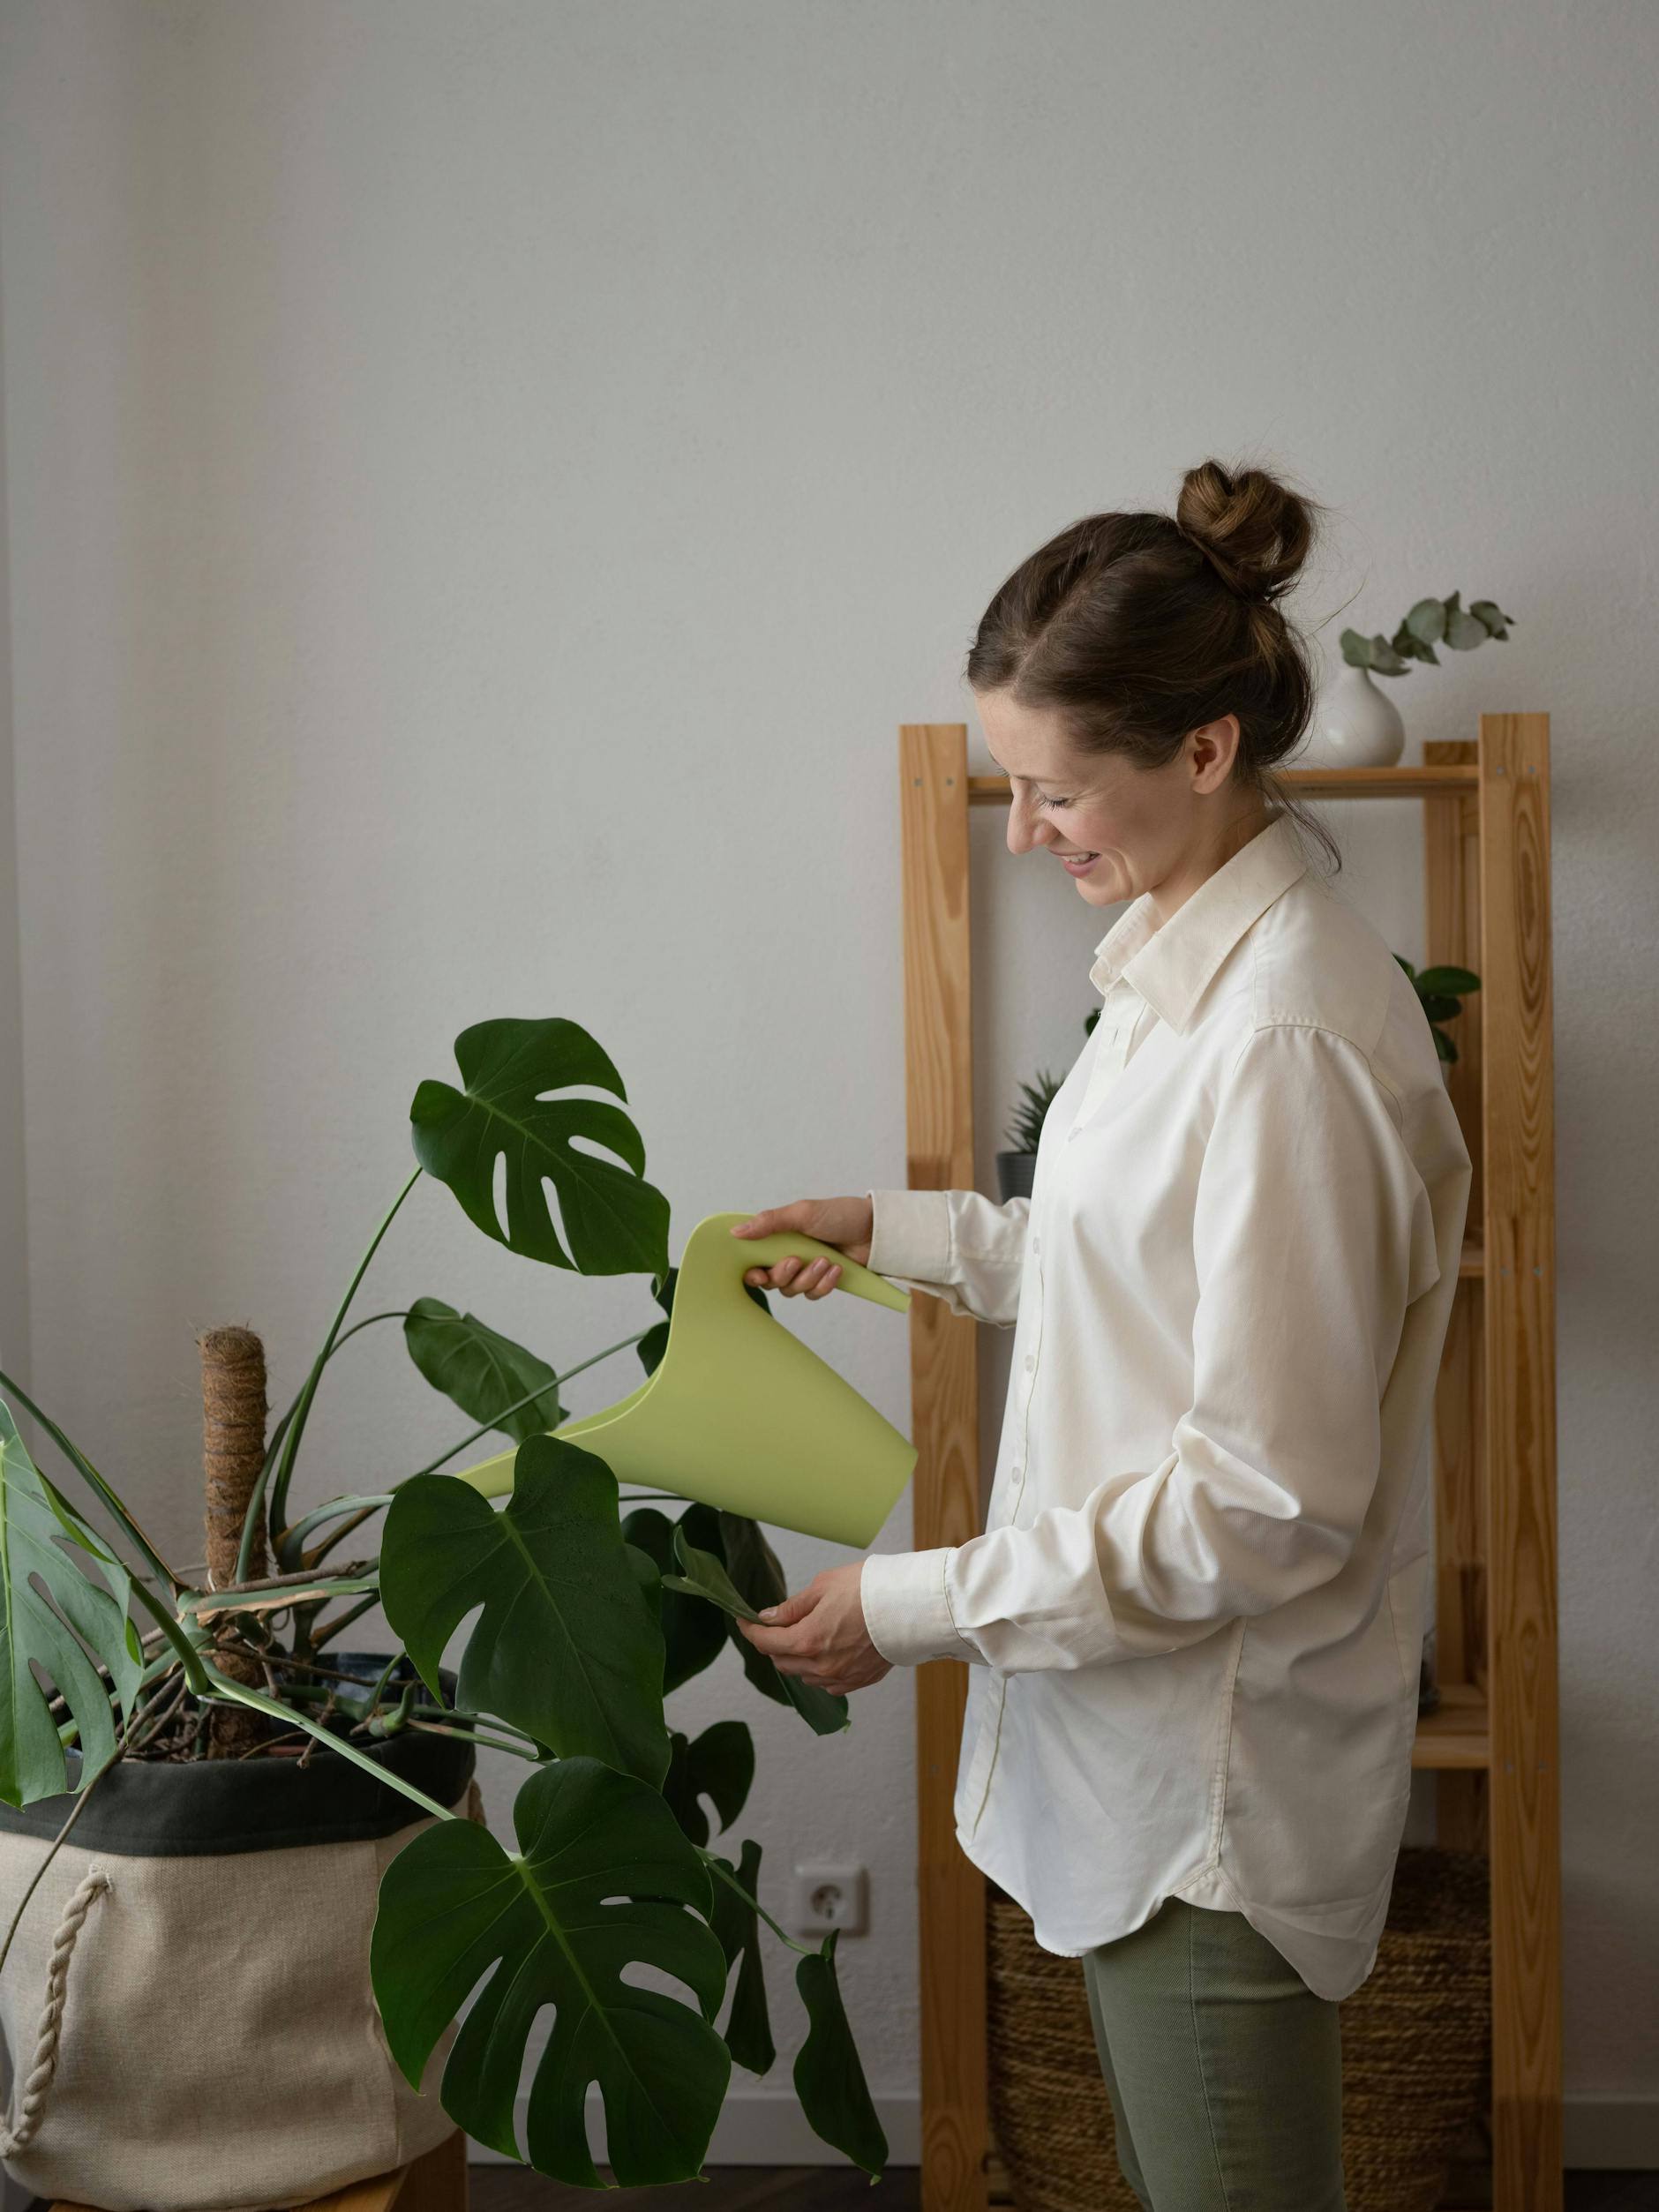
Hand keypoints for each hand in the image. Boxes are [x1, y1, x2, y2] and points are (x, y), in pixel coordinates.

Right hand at [728, 1196, 875, 1297]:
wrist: (875, 1229)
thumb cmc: (840, 1215)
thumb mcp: (802, 1213)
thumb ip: (769, 1222)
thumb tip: (736, 1232)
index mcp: (779, 1237)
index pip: (754, 1260)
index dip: (753, 1272)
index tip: (757, 1274)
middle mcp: (789, 1254)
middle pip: (772, 1280)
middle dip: (783, 1274)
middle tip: (796, 1261)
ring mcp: (806, 1270)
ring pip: (792, 1289)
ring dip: (808, 1278)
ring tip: (826, 1261)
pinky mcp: (823, 1282)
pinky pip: (814, 1294)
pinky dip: (824, 1284)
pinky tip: (837, 1269)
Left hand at [734, 1560, 892, 1695]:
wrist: (909, 1606)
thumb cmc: (868, 1589)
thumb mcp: (823, 1587)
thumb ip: (792, 1608)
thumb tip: (768, 1618)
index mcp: (807, 1640)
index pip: (766, 1643)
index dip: (751, 1631)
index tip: (745, 1621)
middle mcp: (821, 1665)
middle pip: (782, 1662)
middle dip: (773, 1645)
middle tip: (776, 1626)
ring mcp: (840, 1677)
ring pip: (804, 1675)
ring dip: (796, 1659)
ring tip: (804, 1637)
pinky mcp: (859, 1681)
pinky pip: (828, 1684)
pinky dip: (819, 1671)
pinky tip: (825, 1654)